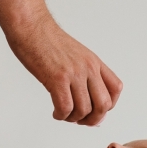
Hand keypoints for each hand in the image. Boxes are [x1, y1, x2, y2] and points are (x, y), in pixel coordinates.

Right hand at [6, 17, 122, 126]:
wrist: (30, 26)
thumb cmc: (46, 40)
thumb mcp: (75, 54)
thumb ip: (83, 72)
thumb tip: (84, 95)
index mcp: (94, 61)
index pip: (116, 88)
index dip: (108, 105)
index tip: (96, 110)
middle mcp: (87, 68)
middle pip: (104, 104)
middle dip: (94, 119)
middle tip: (81, 121)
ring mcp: (73, 74)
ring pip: (84, 110)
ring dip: (74, 119)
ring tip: (64, 115)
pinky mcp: (57, 79)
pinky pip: (66, 108)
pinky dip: (61, 116)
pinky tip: (56, 113)